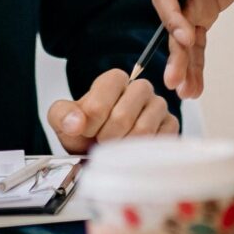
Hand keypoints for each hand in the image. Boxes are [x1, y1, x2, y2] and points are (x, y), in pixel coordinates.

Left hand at [49, 71, 177, 153]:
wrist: (102, 149)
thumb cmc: (86, 133)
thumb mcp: (64, 121)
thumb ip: (63, 115)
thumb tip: (76, 123)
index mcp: (115, 80)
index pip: (105, 95)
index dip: (91, 120)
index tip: (86, 132)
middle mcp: (141, 88)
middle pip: (123, 116)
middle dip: (106, 138)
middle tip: (101, 143)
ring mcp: (158, 106)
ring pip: (143, 130)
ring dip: (123, 148)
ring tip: (115, 150)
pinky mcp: (170, 125)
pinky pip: (160, 140)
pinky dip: (143, 153)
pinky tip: (132, 154)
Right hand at [151, 0, 233, 101]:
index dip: (172, 17)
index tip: (185, 35)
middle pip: (173, 23)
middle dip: (174, 52)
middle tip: (175, 80)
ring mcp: (194, 1)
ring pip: (183, 39)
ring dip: (184, 66)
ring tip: (186, 94)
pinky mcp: (205, 13)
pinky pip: (198, 42)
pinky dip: (197, 64)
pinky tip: (196, 87)